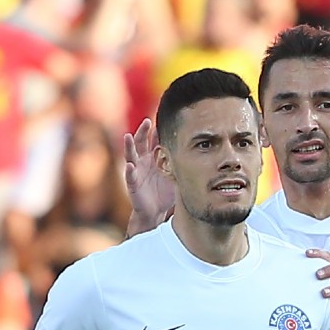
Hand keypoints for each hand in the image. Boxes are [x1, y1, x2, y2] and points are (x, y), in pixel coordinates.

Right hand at [123, 118, 173, 233]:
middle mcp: (143, 161)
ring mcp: (136, 171)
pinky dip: (129, 170)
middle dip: (142, 132)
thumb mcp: (175, 173)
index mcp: (154, 157)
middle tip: (147, 121)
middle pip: (141, 142)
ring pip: (130, 155)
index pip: (154, 140)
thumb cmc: (166, 192)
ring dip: (129, 146)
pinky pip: (130, 176)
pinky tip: (129, 165)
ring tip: (128, 137)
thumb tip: (202, 150)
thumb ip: (181, 161)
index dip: (156, 130)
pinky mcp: (133, 184)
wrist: (156, 212)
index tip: (161, 118)